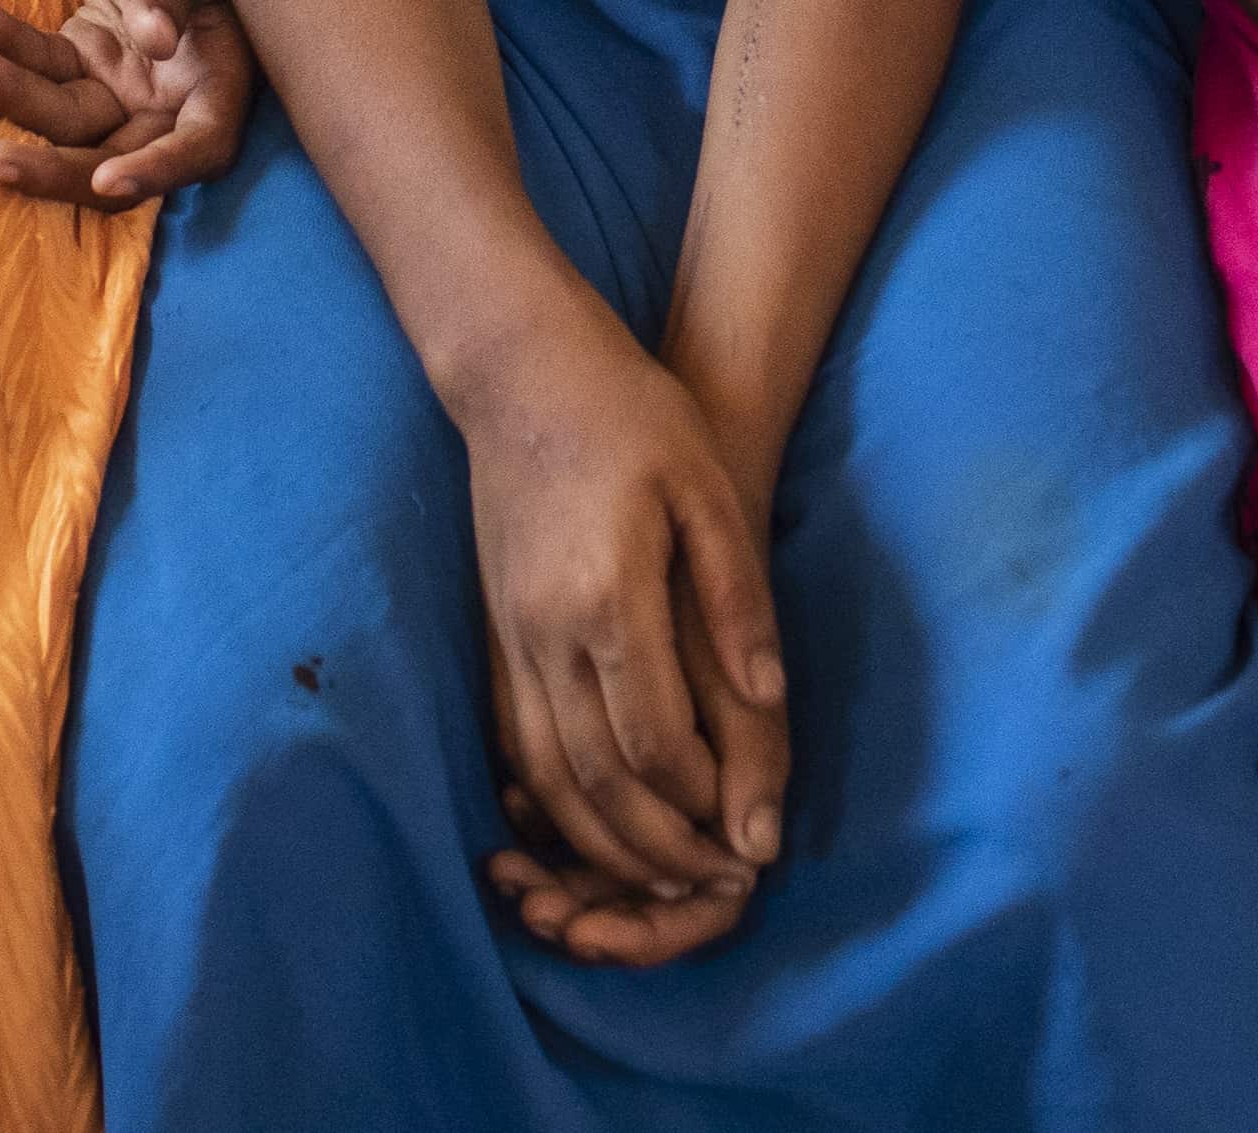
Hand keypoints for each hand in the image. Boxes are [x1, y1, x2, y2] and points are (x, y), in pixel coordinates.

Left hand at [0, 0, 260, 206]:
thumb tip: (156, 38)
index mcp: (217, 83)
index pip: (199, 147)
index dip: (157, 172)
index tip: (106, 179)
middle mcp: (167, 101)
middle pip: (114, 157)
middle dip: (51, 169)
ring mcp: (120, 87)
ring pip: (62, 119)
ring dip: (9, 94)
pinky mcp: (81, 61)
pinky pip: (38, 63)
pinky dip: (4, 41)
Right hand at [450, 297, 785, 959]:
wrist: (521, 370)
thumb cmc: (632, 416)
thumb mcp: (707, 489)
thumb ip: (737, 598)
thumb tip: (768, 698)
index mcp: (609, 598)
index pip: (656, 741)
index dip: (703, 804)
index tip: (745, 841)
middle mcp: (546, 631)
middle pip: (598, 781)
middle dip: (656, 849)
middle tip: (710, 887)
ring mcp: (508, 635)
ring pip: (546, 777)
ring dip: (601, 842)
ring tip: (658, 880)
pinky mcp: (490, 632)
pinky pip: (513, 744)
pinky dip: (549, 803)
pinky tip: (587, 827)